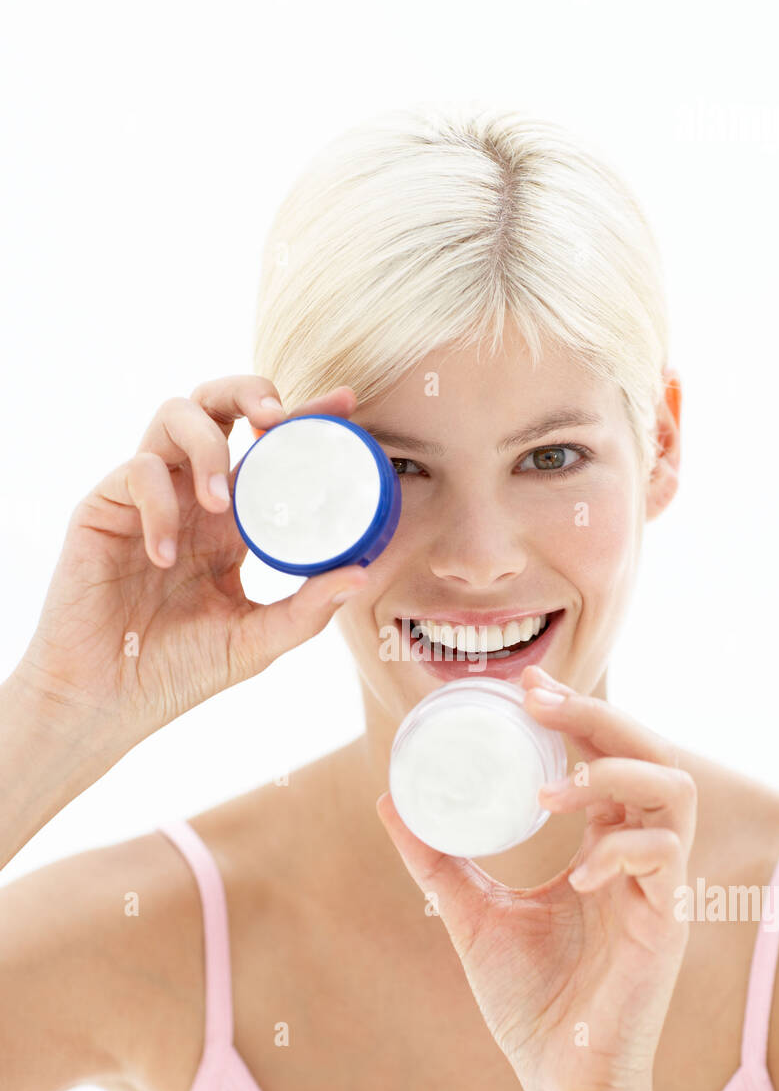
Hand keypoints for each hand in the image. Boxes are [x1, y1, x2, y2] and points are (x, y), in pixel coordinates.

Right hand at [12, 377, 368, 753]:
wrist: (107, 700)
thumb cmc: (178, 671)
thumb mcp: (256, 641)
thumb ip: (307, 610)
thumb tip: (363, 574)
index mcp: (232, 522)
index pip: (270, 452)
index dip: (306, 419)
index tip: (347, 403)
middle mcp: (192, 497)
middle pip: (217, 404)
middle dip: (247, 390)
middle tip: (275, 417)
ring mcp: (147, 498)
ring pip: (173, 415)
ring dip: (206, 443)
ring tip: (219, 502)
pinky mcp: (104, 508)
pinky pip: (136, 471)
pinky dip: (159, 505)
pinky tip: (165, 557)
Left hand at [375, 664, 695, 1090]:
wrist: (560, 1083)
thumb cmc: (530, 1002)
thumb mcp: (472, 912)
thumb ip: (438, 858)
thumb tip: (389, 798)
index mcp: (603, 846)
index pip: (606, 757)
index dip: (575, 712)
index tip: (525, 685)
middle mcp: (639, 858)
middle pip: (648, 754)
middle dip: (596, 718)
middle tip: (537, 703)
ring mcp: (660, 889)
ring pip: (674, 792)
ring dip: (613, 774)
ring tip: (554, 790)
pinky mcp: (668, 928)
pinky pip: (664, 863)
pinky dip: (620, 851)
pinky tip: (576, 873)